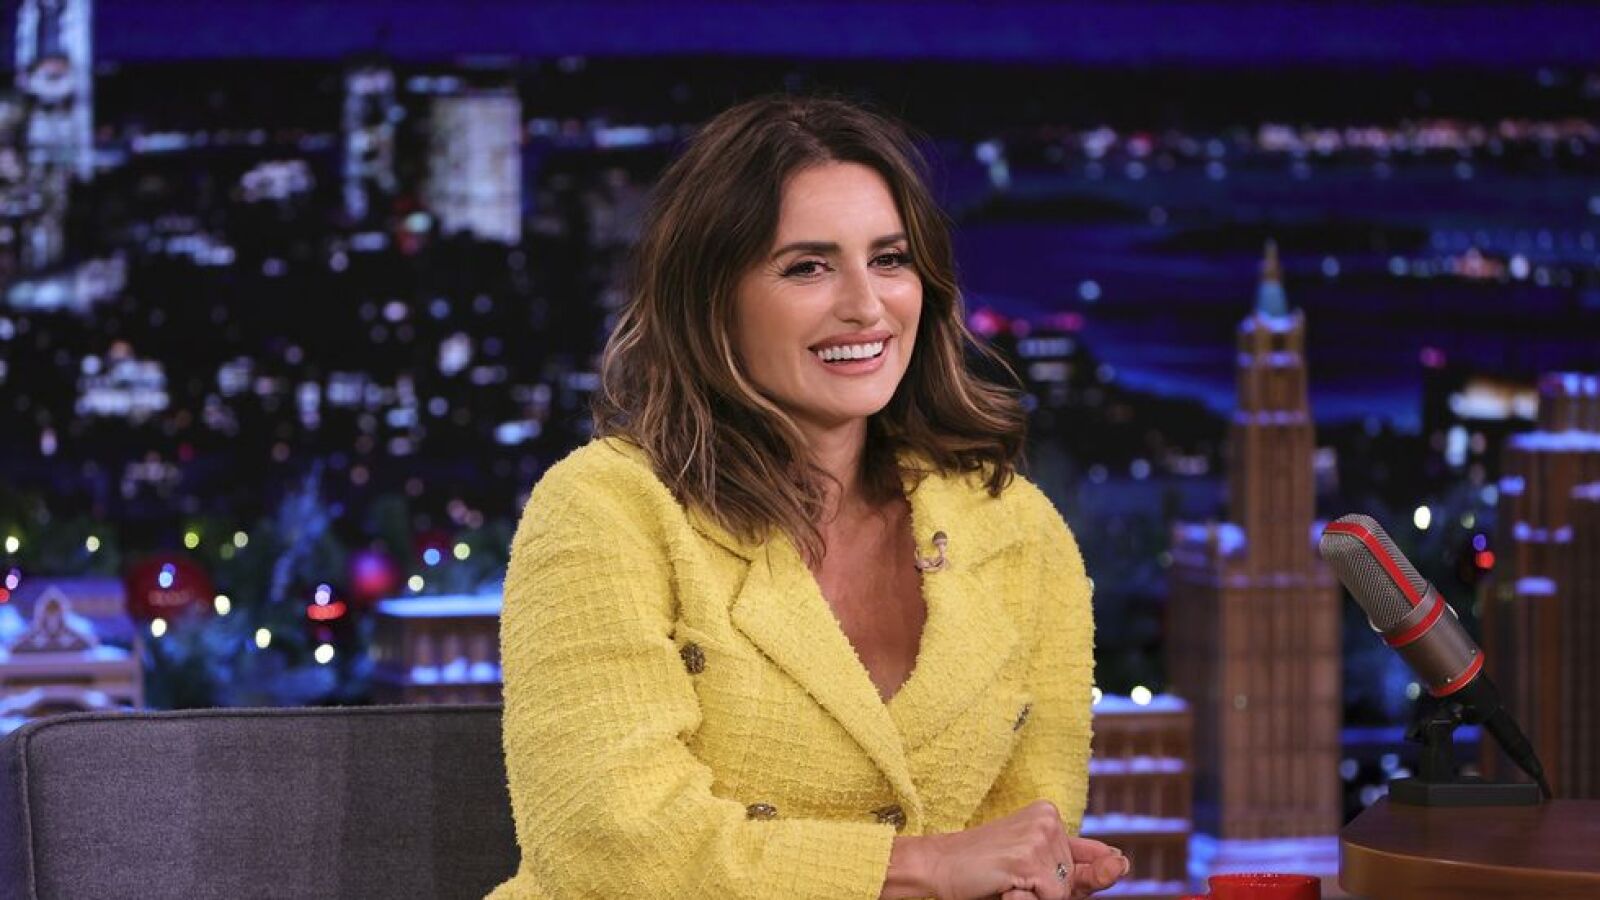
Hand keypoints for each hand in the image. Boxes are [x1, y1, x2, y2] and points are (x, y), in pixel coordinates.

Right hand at [918, 800, 1130, 899]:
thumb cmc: (983, 870)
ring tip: (1006, 882)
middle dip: (1049, 893)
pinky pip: (1050, 899)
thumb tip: (1124, 864)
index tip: (1029, 872)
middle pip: (1075, 881)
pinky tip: (1003, 887)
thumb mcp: (1036, 867)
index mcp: (1049, 815)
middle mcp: (1048, 819)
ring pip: (1064, 892)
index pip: (1091, 858)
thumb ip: (1080, 870)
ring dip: (1037, 898)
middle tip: (1011, 880)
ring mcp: (1038, 837)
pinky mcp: (1027, 858)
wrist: (936, 866)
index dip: (1075, 878)